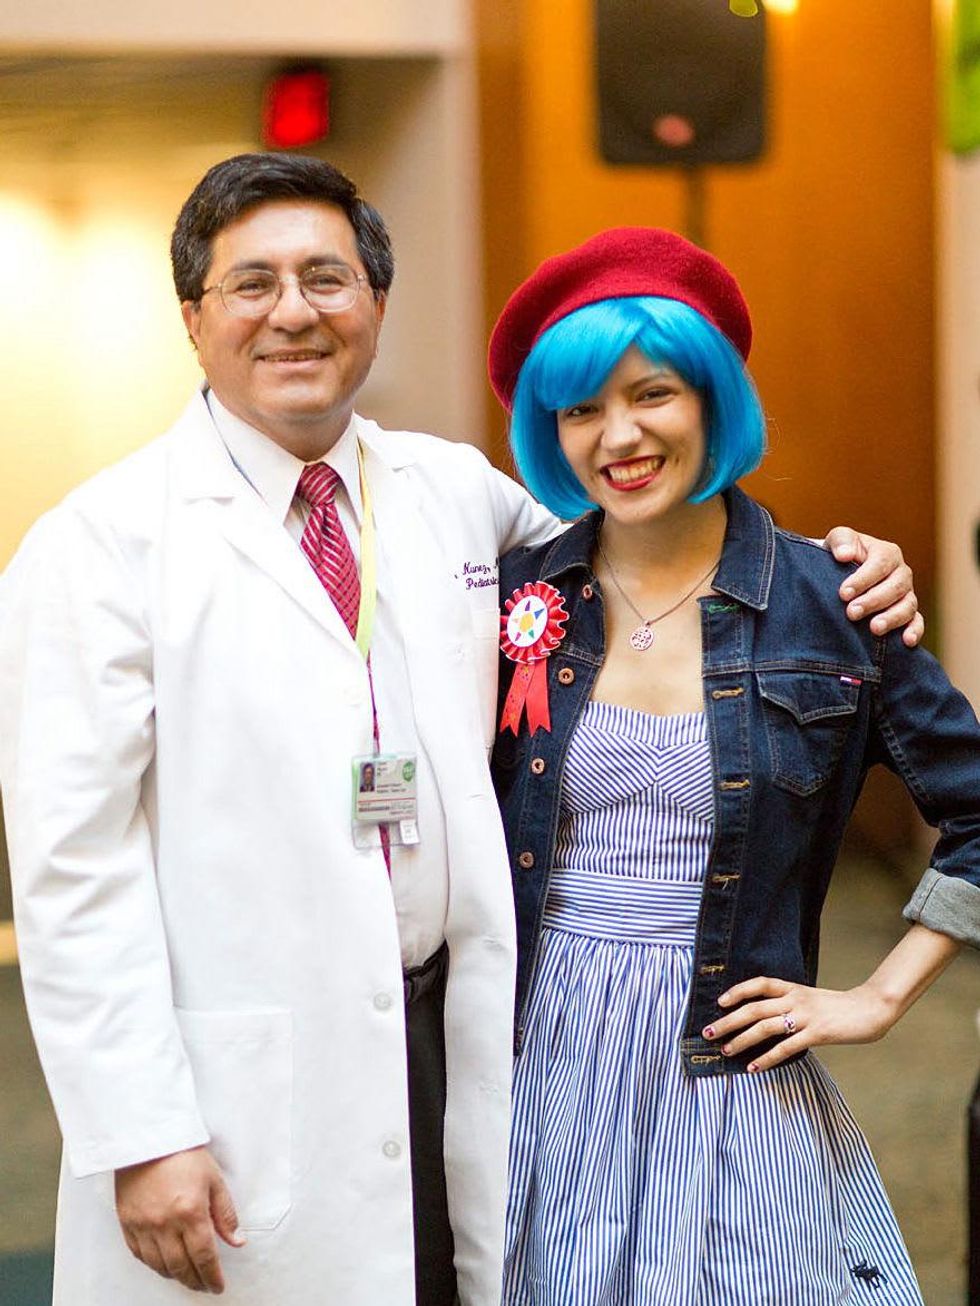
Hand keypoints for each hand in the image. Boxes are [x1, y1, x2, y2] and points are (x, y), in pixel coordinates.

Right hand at [115, 1146, 245, 1293]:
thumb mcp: (214, 1179)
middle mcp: (165, 1223)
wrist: (149, 1137)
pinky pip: (139, 1254)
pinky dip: (153, 1264)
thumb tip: (237, 1240)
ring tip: (187, 1276)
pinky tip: (163, 1264)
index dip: (212, 1276)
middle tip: (204, 1285)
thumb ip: (226, 1214)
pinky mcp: (127, 1222)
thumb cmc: (183, 1153)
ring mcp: (143, 1225)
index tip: (217, 1285)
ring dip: (175, 1275)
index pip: (204, 1256)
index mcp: (191, 1212)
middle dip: (195, 1281)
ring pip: (159, 1265)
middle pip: (181, 1267)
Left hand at [701, 975, 899, 1073]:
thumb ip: (791, 1005)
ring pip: (765, 1026)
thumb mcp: (812, 999)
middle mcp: (795, 999)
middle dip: (729, 1021)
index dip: (738, 991)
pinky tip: (753, 1067)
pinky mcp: (816, 1033)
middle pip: (754, 1008)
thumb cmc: (840, 1007)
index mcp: (793, 988)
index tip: (720, 1002)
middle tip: (708, 1032)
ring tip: (725, 1051)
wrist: (871, 1008)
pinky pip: (785, 1047)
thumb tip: (766, 1019)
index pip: (760, 983)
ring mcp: (805, 1016)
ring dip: (742, 1040)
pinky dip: (766, 1058)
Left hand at [822, 527, 922, 646]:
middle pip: (895, 587)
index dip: (863, 579)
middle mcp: (901, 574)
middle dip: (873, 601)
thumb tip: (844, 555)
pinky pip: (916, 622)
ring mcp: (906, 594)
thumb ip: (841, 541)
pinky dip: (915, 631)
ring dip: (892, 618)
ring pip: (907, 606)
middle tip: (851, 613)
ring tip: (874, 629)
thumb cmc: (840, 556)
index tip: (843, 593)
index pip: (880, 564)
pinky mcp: (907, 613)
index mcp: (887, 553)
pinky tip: (907, 641)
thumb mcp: (837, 541)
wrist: (841, 573)